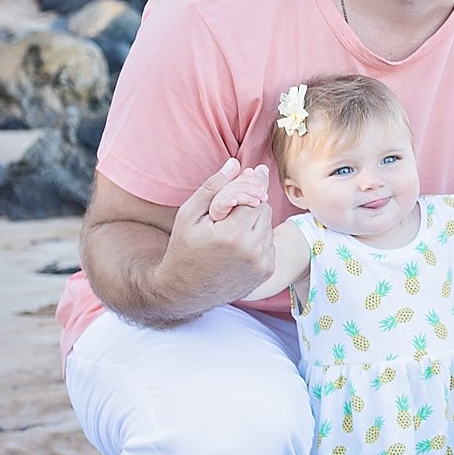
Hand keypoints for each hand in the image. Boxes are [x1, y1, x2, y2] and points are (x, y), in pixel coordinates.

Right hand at [165, 158, 274, 303]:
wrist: (184, 291)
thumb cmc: (183, 249)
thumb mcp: (189, 215)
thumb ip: (213, 187)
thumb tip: (235, 163)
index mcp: (233, 234)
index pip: (256, 196)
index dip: (254, 182)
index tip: (256, 169)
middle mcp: (252, 250)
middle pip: (265, 209)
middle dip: (252, 201)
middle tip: (235, 204)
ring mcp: (262, 264)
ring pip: (269, 225)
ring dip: (255, 221)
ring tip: (232, 228)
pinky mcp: (267, 272)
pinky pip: (270, 243)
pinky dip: (259, 238)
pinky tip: (239, 244)